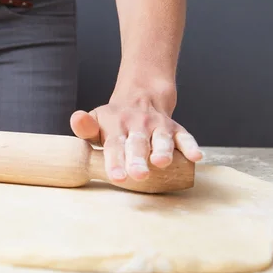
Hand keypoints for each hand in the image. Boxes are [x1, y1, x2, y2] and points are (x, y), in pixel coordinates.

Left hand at [69, 83, 202, 183]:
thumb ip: (86, 126)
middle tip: (137, 175)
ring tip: (161, 162)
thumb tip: (76, 119)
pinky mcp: (175, 129)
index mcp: (116, 125)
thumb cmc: (114, 120)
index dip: (115, 161)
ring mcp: (158, 126)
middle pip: (137, 144)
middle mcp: (138, 125)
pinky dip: (190, 146)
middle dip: (138, 160)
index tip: (117, 176)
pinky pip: (184, 136)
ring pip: (161, 139)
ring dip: (163, 151)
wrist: (140, 96)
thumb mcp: (97, 120)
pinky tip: (195, 157)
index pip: (114, 145)